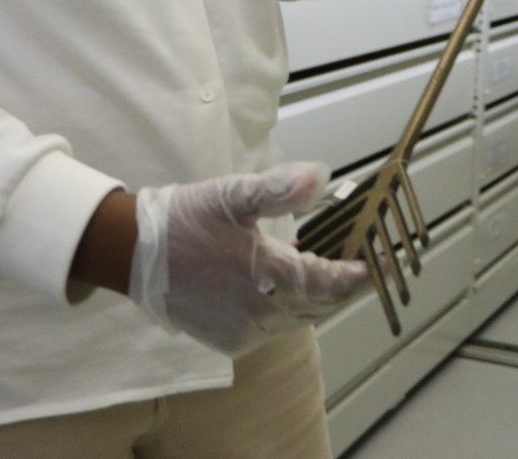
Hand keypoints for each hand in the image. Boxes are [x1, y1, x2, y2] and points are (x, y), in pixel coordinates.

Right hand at [129, 163, 367, 356]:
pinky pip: (273, 326)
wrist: (133, 254)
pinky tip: (282, 282)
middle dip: (343, 284)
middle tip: (362, 260)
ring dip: (315, 296)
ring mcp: (246, 332)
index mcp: (269, 277)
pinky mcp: (230, 341)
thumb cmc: (186, 219)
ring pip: (299, 318)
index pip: (332, 284)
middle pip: (321, 304)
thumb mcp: (234, 195)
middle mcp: (262, 313)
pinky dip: (286, 307)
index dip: (361, 275)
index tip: (384, 262)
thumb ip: (279, 189)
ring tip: (325, 267)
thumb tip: (321, 177)